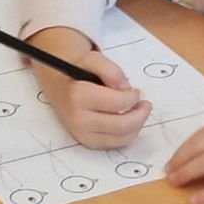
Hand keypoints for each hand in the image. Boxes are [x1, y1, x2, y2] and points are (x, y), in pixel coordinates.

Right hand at [26, 27, 149, 148]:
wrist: (58, 85)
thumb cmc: (77, 71)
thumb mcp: (93, 59)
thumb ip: (111, 70)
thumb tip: (125, 89)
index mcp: (78, 96)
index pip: (118, 103)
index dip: (133, 97)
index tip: (135, 91)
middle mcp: (78, 119)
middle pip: (122, 125)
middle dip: (140, 115)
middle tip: (145, 105)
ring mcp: (81, 134)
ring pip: (121, 139)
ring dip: (137, 127)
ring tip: (138, 113)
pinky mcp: (85, 142)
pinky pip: (114, 145)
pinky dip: (127, 135)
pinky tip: (128, 122)